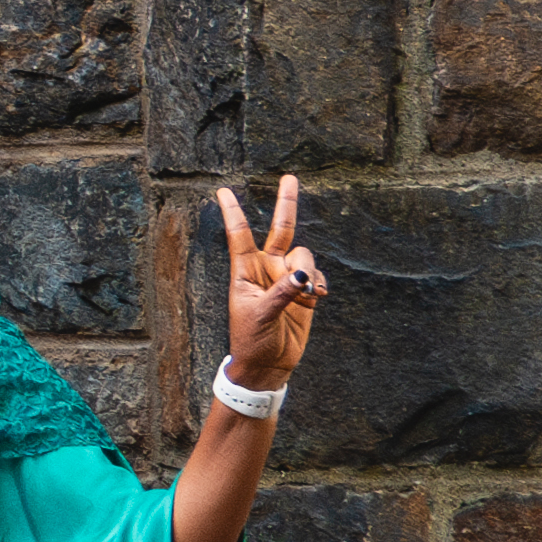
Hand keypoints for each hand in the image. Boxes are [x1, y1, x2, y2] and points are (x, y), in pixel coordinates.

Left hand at [217, 174, 325, 394]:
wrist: (267, 364)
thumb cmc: (251, 340)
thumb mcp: (260, 316)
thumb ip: (281, 293)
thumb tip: (303, 276)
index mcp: (244, 271)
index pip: (239, 235)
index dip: (233, 212)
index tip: (221, 191)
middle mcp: (266, 269)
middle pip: (280, 230)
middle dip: (286, 204)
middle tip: (289, 177)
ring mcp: (286, 279)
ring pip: (305, 257)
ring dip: (309, 271)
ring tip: (309, 295)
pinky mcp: (305, 292)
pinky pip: (317, 276)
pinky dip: (320, 284)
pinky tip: (317, 298)